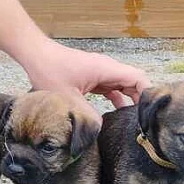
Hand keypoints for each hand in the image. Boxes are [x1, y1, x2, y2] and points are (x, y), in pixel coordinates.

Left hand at [22, 39, 150, 114]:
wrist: (35, 55)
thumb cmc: (49, 70)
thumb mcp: (68, 98)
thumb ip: (86, 114)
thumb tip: (100, 129)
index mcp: (107, 69)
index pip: (139, 79)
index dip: (147, 95)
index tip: (148, 114)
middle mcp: (108, 69)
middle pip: (135, 83)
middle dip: (140, 102)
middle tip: (143, 123)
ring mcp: (101, 72)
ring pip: (124, 86)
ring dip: (129, 102)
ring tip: (132, 122)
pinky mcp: (93, 77)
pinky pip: (112, 89)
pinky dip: (116, 100)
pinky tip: (116, 116)